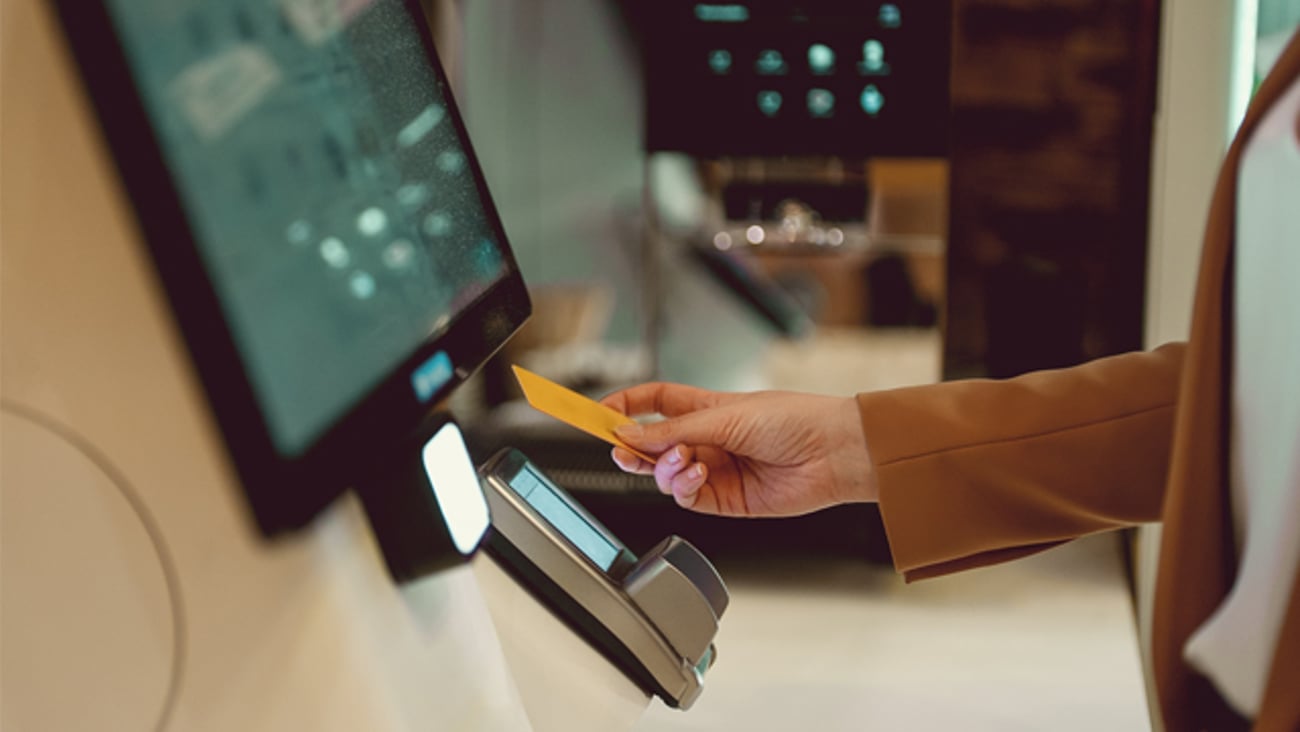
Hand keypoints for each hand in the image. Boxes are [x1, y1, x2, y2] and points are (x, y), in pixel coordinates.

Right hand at [600, 382, 876, 516]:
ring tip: (683, 461)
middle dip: (633, 448)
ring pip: (666, 475)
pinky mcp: (726, 499)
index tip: (599, 412)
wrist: (834, 453)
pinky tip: (696, 475)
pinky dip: (683, 487)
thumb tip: (630, 434)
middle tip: (621, 449)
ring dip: (664, 468)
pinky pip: (687, 497)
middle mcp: (709, 439)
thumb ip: (674, 429)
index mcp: (708, 408)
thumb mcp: (725, 415)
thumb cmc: (795, 419)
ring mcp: (716, 470)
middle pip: (653, 444)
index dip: (626, 406)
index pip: (655, 403)